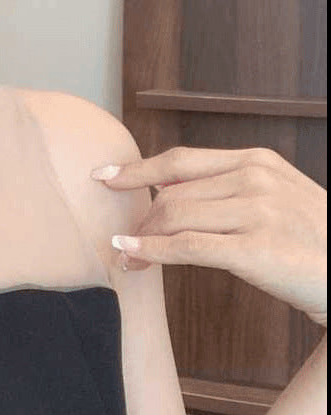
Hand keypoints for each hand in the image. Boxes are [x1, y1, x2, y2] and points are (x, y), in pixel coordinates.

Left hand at [91, 146, 326, 328]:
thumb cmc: (316, 242)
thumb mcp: (278, 198)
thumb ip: (230, 188)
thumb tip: (169, 191)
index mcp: (256, 161)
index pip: (180, 160)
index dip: (137, 169)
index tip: (105, 176)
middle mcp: (254, 179)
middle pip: (172, 193)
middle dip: (141, 216)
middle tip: (122, 236)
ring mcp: (257, 212)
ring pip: (174, 217)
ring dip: (142, 237)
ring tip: (125, 253)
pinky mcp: (255, 249)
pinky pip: (188, 246)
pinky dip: (153, 250)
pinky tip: (132, 254)